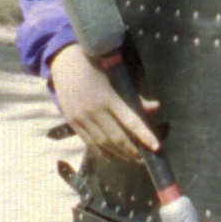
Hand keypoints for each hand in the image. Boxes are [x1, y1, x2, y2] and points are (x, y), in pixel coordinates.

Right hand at [49, 43, 160, 163]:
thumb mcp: (116, 77)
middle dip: (132, 151)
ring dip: (119, 154)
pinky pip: (88, 142)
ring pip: (103, 143)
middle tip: (144, 160)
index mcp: (108, 98)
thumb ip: (135, 97)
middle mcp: (94, 110)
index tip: (156, 147)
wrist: (64, 61)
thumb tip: (156, 108)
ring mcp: (81, 118)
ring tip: (131, 160)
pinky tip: (111, 157)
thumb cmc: (95, 66)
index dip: (144, 135)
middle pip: (117, 137)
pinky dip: (101, 152)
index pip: (130, 121)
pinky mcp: (72, 121)